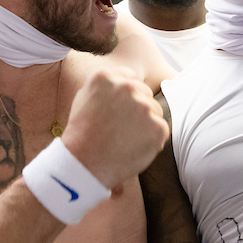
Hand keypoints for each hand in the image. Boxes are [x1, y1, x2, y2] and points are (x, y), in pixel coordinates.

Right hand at [62, 67, 168, 188]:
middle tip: (120, 129)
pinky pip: (161, 129)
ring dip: (146, 123)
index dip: (126, 98)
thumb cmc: (82, 134)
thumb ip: (107, 85)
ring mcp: (144, 107)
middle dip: (137, 109)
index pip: (130, 79)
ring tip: (124, 140)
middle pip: (145, 93)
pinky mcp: (157, 127)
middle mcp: (126, 87)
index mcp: (106, 77)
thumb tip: (129, 80)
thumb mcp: (84, 98)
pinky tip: (133, 147)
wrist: (83, 165)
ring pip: (155, 111)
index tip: (117, 112)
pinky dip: (152, 139)